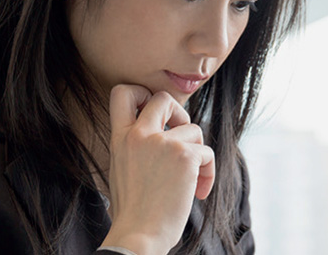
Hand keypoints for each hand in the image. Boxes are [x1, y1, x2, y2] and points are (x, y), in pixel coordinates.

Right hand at [100, 84, 214, 254]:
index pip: (122, 92)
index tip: (152, 110)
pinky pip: (207, 152)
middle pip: (163, 98)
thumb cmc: (133, 210)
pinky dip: (207, 172)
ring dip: (197, 154)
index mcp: (120, 137)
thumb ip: (137, 145)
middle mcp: (139, 134)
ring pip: (193, 130)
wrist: (139, 235)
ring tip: (189, 180)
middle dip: (179, 112)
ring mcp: (162, 143)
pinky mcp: (185, 156)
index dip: (141, 93)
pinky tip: (198, 192)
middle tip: (180, 135)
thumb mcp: (122, 167)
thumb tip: (165, 132)